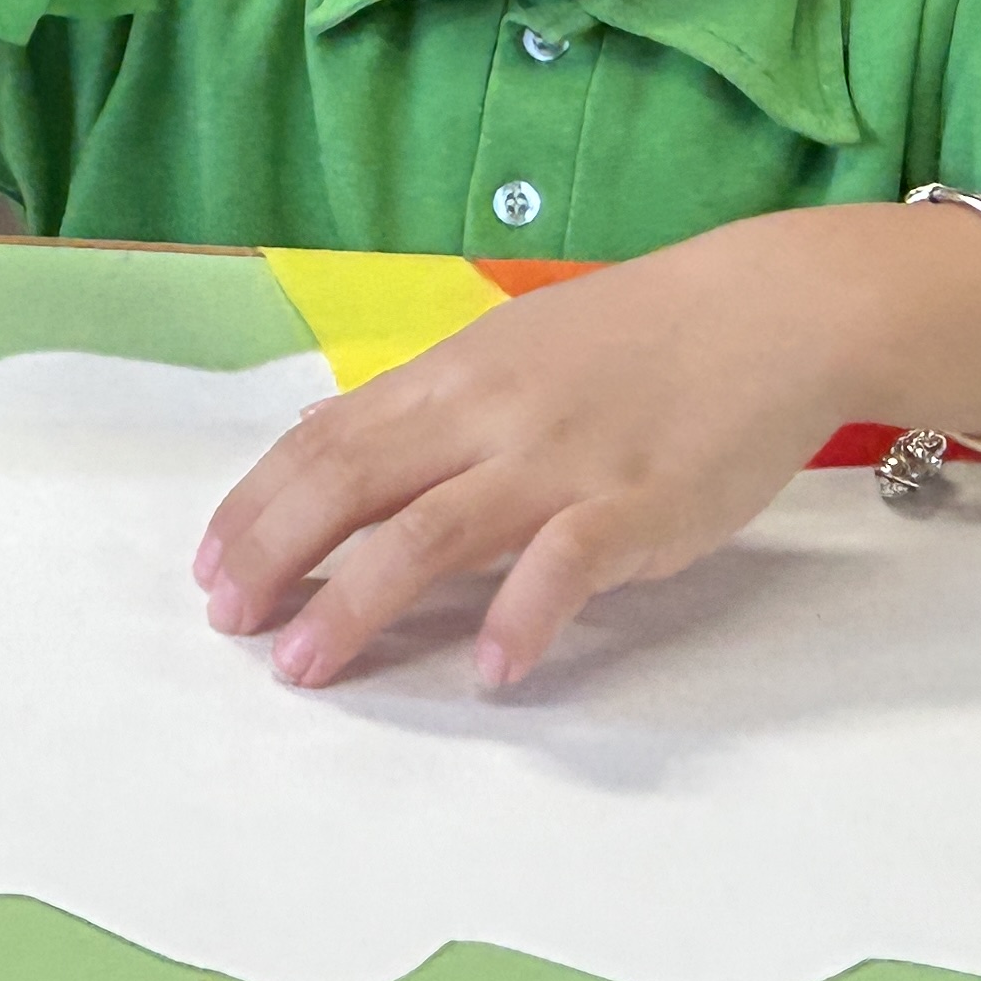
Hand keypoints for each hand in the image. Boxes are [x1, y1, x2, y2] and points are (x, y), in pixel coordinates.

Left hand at [196, 218, 863, 691]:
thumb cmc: (642, 339)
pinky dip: (522, 617)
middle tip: (226, 622)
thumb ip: (429, 407)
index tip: (208, 563)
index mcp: (452, 378)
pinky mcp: (636, 505)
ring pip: (429, 532)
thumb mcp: (513, 351)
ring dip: (355, 602)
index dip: (257, 505)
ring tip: (305, 665)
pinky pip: (564, 564)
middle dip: (274, 555)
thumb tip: (333, 442)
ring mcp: (559, 461)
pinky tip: (494, 670)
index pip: (326, 441)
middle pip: (352, 484)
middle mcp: (487, 416)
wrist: (772, 310)